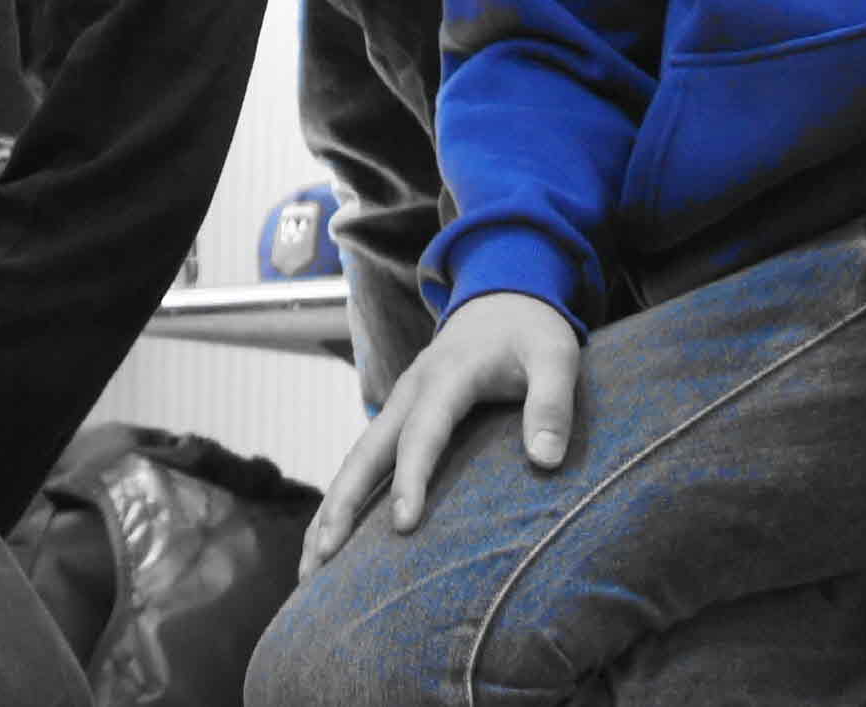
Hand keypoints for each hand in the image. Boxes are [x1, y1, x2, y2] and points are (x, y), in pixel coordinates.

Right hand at [300, 291, 578, 578]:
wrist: (502, 298)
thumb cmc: (531, 334)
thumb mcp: (556, 356)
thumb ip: (552, 404)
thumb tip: (545, 461)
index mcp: (447, 377)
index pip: (423, 433)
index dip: (411, 478)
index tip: (402, 525)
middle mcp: (410, 391)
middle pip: (367, 450)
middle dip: (342, 503)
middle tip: (322, 557)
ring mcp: (398, 405)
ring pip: (356, 459)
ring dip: (331, 509)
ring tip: (309, 567)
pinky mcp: (398, 419)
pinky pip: (364, 460)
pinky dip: (343, 498)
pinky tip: (329, 539)